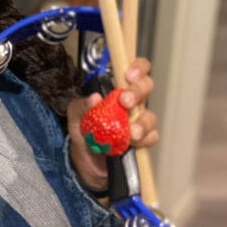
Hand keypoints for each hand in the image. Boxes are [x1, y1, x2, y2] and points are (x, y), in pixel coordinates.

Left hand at [67, 58, 157, 191]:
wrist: (85, 159)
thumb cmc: (83, 129)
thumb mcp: (75, 114)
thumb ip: (81, 105)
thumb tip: (95, 98)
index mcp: (117, 89)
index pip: (134, 70)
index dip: (138, 68)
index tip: (128, 75)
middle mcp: (132, 102)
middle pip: (146, 86)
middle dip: (138, 91)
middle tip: (125, 101)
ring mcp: (138, 121)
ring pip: (150, 115)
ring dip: (142, 121)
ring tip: (131, 131)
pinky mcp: (142, 141)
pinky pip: (151, 137)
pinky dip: (144, 139)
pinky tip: (133, 143)